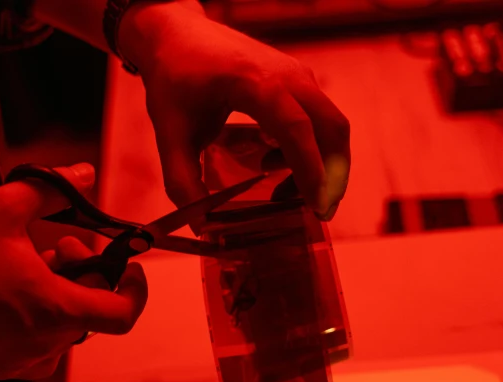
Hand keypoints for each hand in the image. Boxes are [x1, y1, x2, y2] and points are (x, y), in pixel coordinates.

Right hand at [0, 167, 147, 379]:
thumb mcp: (3, 209)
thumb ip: (53, 189)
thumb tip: (87, 173)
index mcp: (56, 310)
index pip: (123, 314)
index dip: (135, 291)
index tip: (129, 269)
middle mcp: (46, 345)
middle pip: (91, 312)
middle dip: (86, 276)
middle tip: (61, 246)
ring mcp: (22, 361)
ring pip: (65, 327)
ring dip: (61, 296)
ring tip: (31, 266)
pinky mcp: (0, 368)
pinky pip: (40, 345)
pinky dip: (39, 319)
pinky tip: (11, 295)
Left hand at [120, 2, 350, 220]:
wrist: (175, 33)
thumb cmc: (173, 77)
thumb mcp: (170, 132)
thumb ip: (182, 180)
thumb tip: (202, 226)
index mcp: (255, 82)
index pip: (297, 128)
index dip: (310, 170)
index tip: (316, 207)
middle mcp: (286, 74)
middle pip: (331, 126)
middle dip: (332, 174)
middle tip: (319, 212)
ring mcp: (295, 73)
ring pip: (330, 122)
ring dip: (322, 162)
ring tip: (288, 193)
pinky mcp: (295, 78)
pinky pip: (319, 116)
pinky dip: (312, 146)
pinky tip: (276, 163)